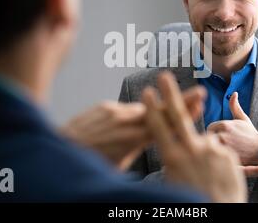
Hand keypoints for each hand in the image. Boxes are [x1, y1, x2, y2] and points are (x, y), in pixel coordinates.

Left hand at [60, 87, 206, 170]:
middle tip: (198, 92)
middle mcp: (125, 121)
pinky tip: (130, 123)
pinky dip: (132, 114)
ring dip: (154, 109)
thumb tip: (153, 143)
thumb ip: (136, 150)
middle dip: (179, 100)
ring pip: (142, 108)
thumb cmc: (89, 164)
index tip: (199, 102)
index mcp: (131, 139)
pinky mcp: (104, 105)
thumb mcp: (118, 166)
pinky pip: (125, 108)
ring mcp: (114, 110)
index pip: (165, 122)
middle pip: (159, 108)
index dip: (184, 112)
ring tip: (168, 108)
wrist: (58, 148)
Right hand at [142, 72, 246, 202]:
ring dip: (204, 153)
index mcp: (173, 158)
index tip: (147, 92)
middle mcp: (191, 150)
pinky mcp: (228, 155)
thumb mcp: (174, 181)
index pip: (158, 127)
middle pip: (178, 115)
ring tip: (208, 174)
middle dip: (170, 94)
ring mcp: (211, 150)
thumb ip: (173, 159)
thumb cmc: (191, 201)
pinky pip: (218, 150)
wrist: (220, 212)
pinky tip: (218, 176)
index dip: (152, 108)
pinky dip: (217, 159)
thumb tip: (171, 148)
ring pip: (204, 140)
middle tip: (163, 76)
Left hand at [207, 92, 257, 177]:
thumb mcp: (243, 118)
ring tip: (225, 150)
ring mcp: (223, 148)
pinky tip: (226, 156)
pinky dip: (218, 157)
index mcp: (224, 125)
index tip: (223, 135)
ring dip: (215, 149)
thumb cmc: (250, 134)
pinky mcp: (224, 159)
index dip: (215, 132)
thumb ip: (235, 106)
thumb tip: (233, 93)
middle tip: (223, 144)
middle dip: (213, 141)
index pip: (210, 128)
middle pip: (207, 138)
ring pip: (210, 148)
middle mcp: (222, 135)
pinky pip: (215, 157)